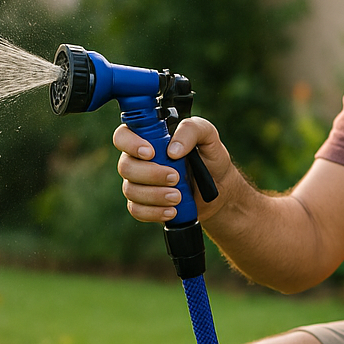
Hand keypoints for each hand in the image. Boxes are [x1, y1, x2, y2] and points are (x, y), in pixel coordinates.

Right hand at [114, 117, 230, 223]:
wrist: (220, 188)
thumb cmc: (210, 157)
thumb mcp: (208, 135)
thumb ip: (191, 130)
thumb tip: (172, 150)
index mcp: (148, 138)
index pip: (123, 136)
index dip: (130, 144)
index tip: (151, 153)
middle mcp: (138, 160)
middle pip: (125, 166)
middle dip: (150, 174)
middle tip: (175, 177)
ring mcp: (139, 183)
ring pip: (130, 190)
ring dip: (154, 195)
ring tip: (178, 196)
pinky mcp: (144, 204)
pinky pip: (137, 210)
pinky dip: (154, 212)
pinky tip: (172, 211)